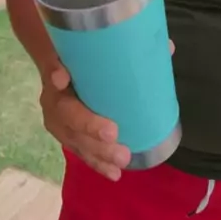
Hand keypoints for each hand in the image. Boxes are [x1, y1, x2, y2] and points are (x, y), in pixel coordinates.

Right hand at [40, 41, 174, 181]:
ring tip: (121, 160)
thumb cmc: (87, 59)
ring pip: (73, 139)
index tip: (62, 77)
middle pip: (66, 113)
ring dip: (97, 152)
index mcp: (57, 68)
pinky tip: (114, 173)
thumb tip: (168, 47)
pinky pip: (80, 152)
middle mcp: (53, 97)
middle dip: (88, 126)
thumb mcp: (98, 47)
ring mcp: (57, 121)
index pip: (52, 67)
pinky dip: (97, 163)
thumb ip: (127, 46)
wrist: (62, 70)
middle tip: (113, 136)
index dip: (56, 74)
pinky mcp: (67, 137)